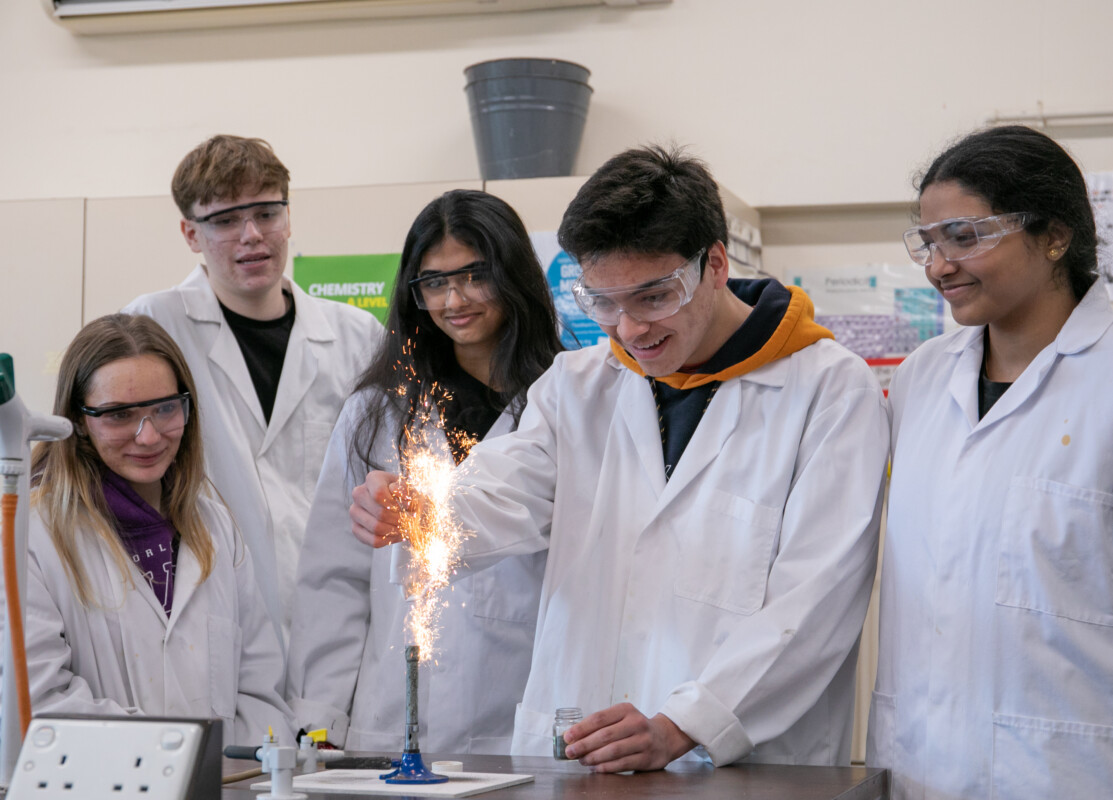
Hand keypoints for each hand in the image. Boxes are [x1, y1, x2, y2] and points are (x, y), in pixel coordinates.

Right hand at [350, 470, 412, 546]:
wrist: (405, 509)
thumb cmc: (408, 498)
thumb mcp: (412, 490)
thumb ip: (406, 491)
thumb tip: (400, 495)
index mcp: (373, 479)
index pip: (379, 493)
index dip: (395, 504)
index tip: (408, 506)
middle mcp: (359, 493)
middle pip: (379, 513)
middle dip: (399, 520)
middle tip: (411, 520)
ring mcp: (355, 511)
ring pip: (376, 528)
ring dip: (396, 530)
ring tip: (406, 528)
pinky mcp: (356, 528)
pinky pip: (373, 540)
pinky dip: (389, 540)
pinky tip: (398, 534)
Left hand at [562, 704, 695, 771]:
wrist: (664, 737)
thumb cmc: (635, 727)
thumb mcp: (622, 718)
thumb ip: (602, 725)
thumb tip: (574, 737)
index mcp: (626, 710)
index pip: (599, 718)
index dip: (581, 728)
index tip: (568, 737)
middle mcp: (636, 723)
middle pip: (605, 735)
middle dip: (584, 745)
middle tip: (570, 752)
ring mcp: (643, 741)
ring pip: (613, 751)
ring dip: (593, 758)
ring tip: (582, 761)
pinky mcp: (647, 758)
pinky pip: (622, 764)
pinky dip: (606, 767)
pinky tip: (596, 768)